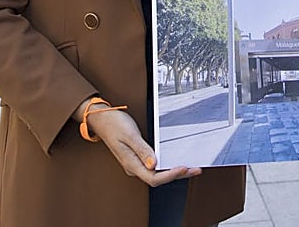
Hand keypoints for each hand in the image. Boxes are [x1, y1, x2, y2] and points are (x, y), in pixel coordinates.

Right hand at [85, 105, 199, 185]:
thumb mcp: (130, 135)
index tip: (184, 167)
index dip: (170, 175)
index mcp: (131, 164)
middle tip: (195, 169)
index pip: (154, 178)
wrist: (102, 119)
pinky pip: (155, 166)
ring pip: (158, 173)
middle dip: (177, 175)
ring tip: (191, 167)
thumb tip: (154, 165)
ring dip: (174, 171)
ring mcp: (136, 163)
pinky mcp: (138, 157)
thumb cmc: (114, 125)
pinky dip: (167, 165)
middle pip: (159, 178)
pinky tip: (176, 161)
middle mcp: (134, 167)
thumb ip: (142, 150)